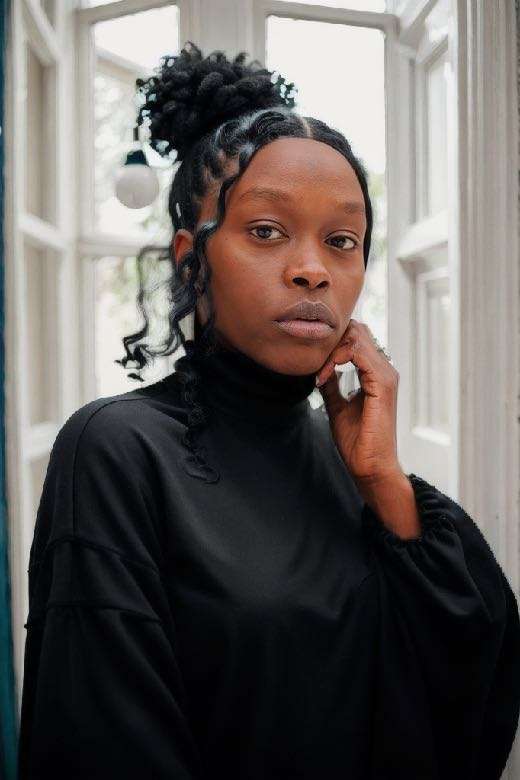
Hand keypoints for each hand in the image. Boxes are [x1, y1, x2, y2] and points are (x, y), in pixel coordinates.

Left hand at [315, 319, 402, 484]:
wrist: (370, 466)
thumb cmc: (358, 442)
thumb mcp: (338, 406)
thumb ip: (333, 385)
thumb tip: (320, 370)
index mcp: (376, 374)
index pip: (355, 338)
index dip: (331, 344)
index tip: (314, 367)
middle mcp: (384, 370)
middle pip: (357, 331)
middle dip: (330, 342)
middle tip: (314, 364)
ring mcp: (385, 375)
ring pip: (357, 337)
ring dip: (331, 350)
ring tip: (319, 372)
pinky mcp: (382, 384)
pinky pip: (358, 353)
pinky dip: (337, 358)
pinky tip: (324, 375)